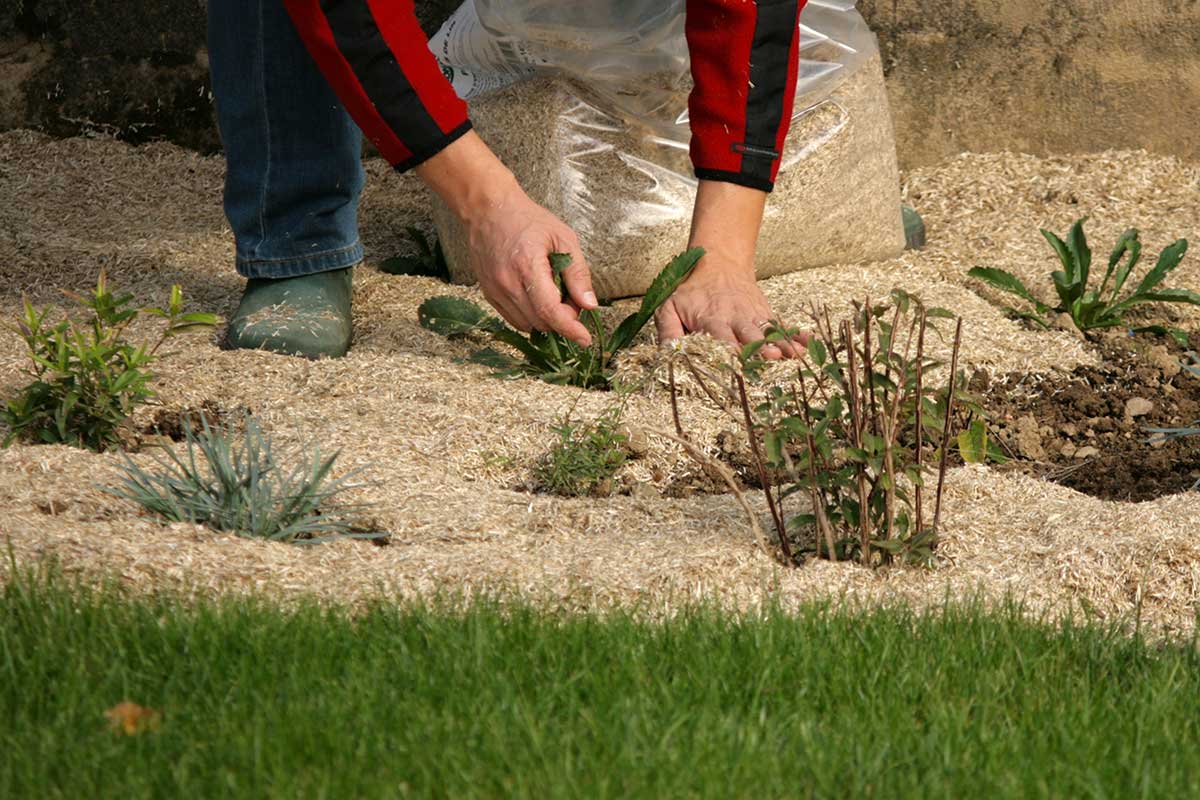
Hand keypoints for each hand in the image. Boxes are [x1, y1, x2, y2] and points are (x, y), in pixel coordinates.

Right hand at [463, 186, 597, 345]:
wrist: (488, 211)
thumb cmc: (527, 221)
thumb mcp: (563, 238)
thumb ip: (578, 273)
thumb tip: (589, 305)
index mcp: (528, 266)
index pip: (550, 310)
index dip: (570, 329)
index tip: (585, 339)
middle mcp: (508, 283)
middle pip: (541, 321)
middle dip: (562, 319)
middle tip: (571, 298)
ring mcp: (495, 291)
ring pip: (528, 325)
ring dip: (547, 320)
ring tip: (553, 294)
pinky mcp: (489, 295)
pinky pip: (514, 320)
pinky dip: (531, 317)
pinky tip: (538, 298)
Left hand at [659, 179, 807, 357]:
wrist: (718, 263)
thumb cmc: (690, 292)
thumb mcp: (669, 307)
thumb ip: (668, 332)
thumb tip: (667, 356)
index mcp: (710, 318)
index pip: (720, 335)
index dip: (727, 347)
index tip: (735, 358)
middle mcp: (734, 318)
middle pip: (748, 334)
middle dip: (759, 346)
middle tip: (770, 356)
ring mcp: (753, 316)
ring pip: (768, 331)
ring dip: (780, 343)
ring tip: (794, 354)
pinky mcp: (764, 315)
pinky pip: (781, 326)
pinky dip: (795, 334)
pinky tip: (808, 343)